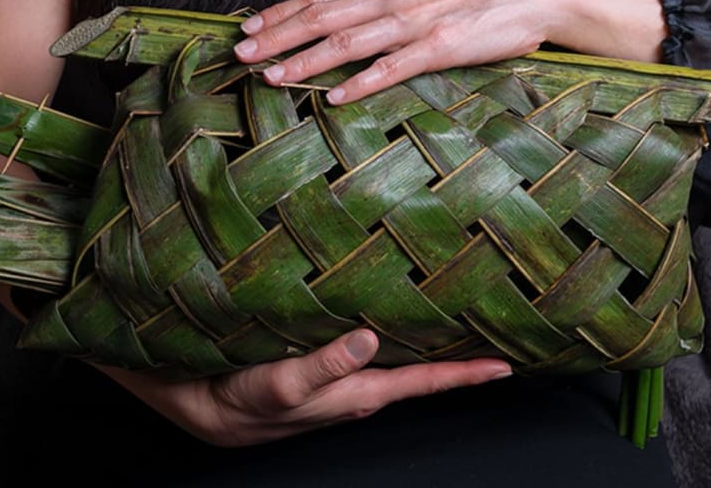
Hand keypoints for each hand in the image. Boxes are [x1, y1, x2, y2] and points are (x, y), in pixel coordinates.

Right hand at [100, 329, 511, 446]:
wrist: (206, 406)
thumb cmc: (243, 401)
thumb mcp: (282, 385)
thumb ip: (324, 366)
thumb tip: (368, 338)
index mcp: (359, 392)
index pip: (424, 382)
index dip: (464, 374)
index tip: (504, 365)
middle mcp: (359, 382)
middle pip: (420, 366)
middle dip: (455, 349)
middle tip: (490, 321)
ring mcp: (344, 372)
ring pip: (397, 351)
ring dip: (426, 335)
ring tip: (454, 307)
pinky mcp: (325, 358)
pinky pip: (370, 341)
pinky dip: (390, 325)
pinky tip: (391, 305)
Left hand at [233, 0, 664, 103]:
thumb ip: (374, 2)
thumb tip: (333, 19)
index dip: (280, 13)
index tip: (248, 28)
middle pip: (322, 17)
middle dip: (278, 37)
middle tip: (242, 55)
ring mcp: (414, 22)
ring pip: (349, 41)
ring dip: (307, 60)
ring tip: (274, 77)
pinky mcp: (440, 46)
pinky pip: (393, 67)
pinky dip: (362, 82)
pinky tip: (336, 97)